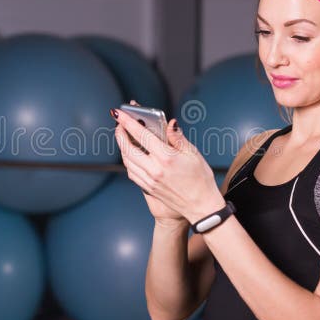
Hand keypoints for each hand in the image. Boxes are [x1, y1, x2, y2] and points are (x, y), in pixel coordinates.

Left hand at [112, 102, 225, 224]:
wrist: (201, 207)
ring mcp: (149, 180)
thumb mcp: (193, 154)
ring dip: (122, 146)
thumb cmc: (201, 180)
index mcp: (166, 158)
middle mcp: (154, 169)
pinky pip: (131, 172)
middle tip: (119, 123)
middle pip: (127, 148)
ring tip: (123, 136)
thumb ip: (178, 137)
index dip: (127, 122)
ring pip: (127, 160)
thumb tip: (169, 123)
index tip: (120, 113)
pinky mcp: (148, 188)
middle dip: (120, 133)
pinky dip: (127, 161)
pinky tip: (130, 155)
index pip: (141, 135)